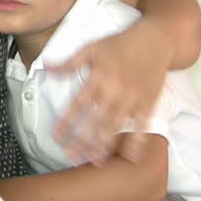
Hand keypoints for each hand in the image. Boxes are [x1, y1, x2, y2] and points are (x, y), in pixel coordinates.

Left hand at [46, 20, 171, 164]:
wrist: (154, 40)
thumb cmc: (120, 43)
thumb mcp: (91, 48)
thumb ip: (69, 62)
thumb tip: (46, 67)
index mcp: (98, 77)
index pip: (77, 105)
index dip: (66, 123)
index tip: (57, 137)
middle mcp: (114, 90)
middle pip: (94, 122)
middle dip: (81, 141)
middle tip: (71, 156)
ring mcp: (132, 99)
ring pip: (115, 127)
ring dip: (103, 146)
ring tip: (93, 160)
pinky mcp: (148, 103)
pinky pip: (141, 127)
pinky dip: (136, 143)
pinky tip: (128, 157)